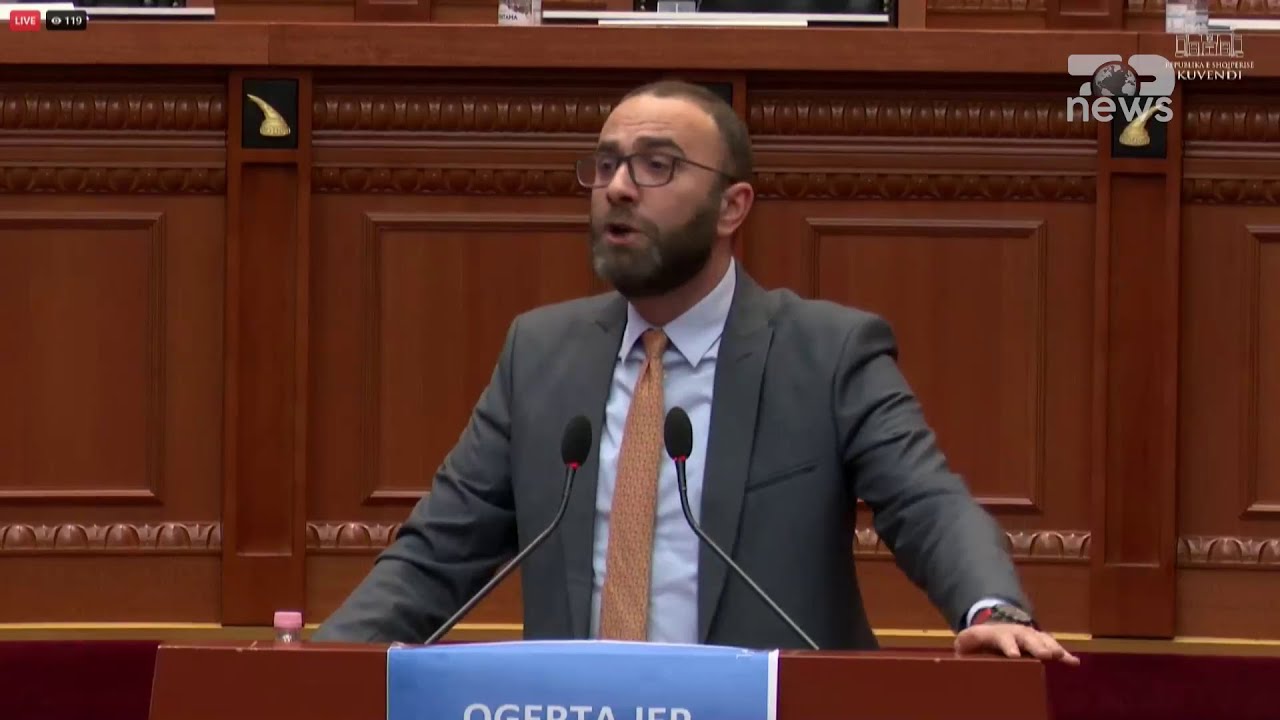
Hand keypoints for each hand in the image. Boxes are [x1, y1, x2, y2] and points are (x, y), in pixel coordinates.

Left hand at [954, 623, 1079, 664]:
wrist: (992, 627)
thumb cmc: (977, 642)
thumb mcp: (965, 644)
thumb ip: (963, 650)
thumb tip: (959, 659)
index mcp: (995, 633)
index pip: (1001, 638)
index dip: (1008, 646)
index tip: (1014, 655)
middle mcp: (1015, 632)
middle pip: (1026, 637)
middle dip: (1035, 646)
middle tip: (1043, 655)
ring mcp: (1028, 636)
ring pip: (1041, 640)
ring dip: (1051, 648)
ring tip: (1060, 657)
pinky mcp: (1039, 642)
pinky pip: (1053, 648)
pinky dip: (1063, 655)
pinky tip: (1074, 662)